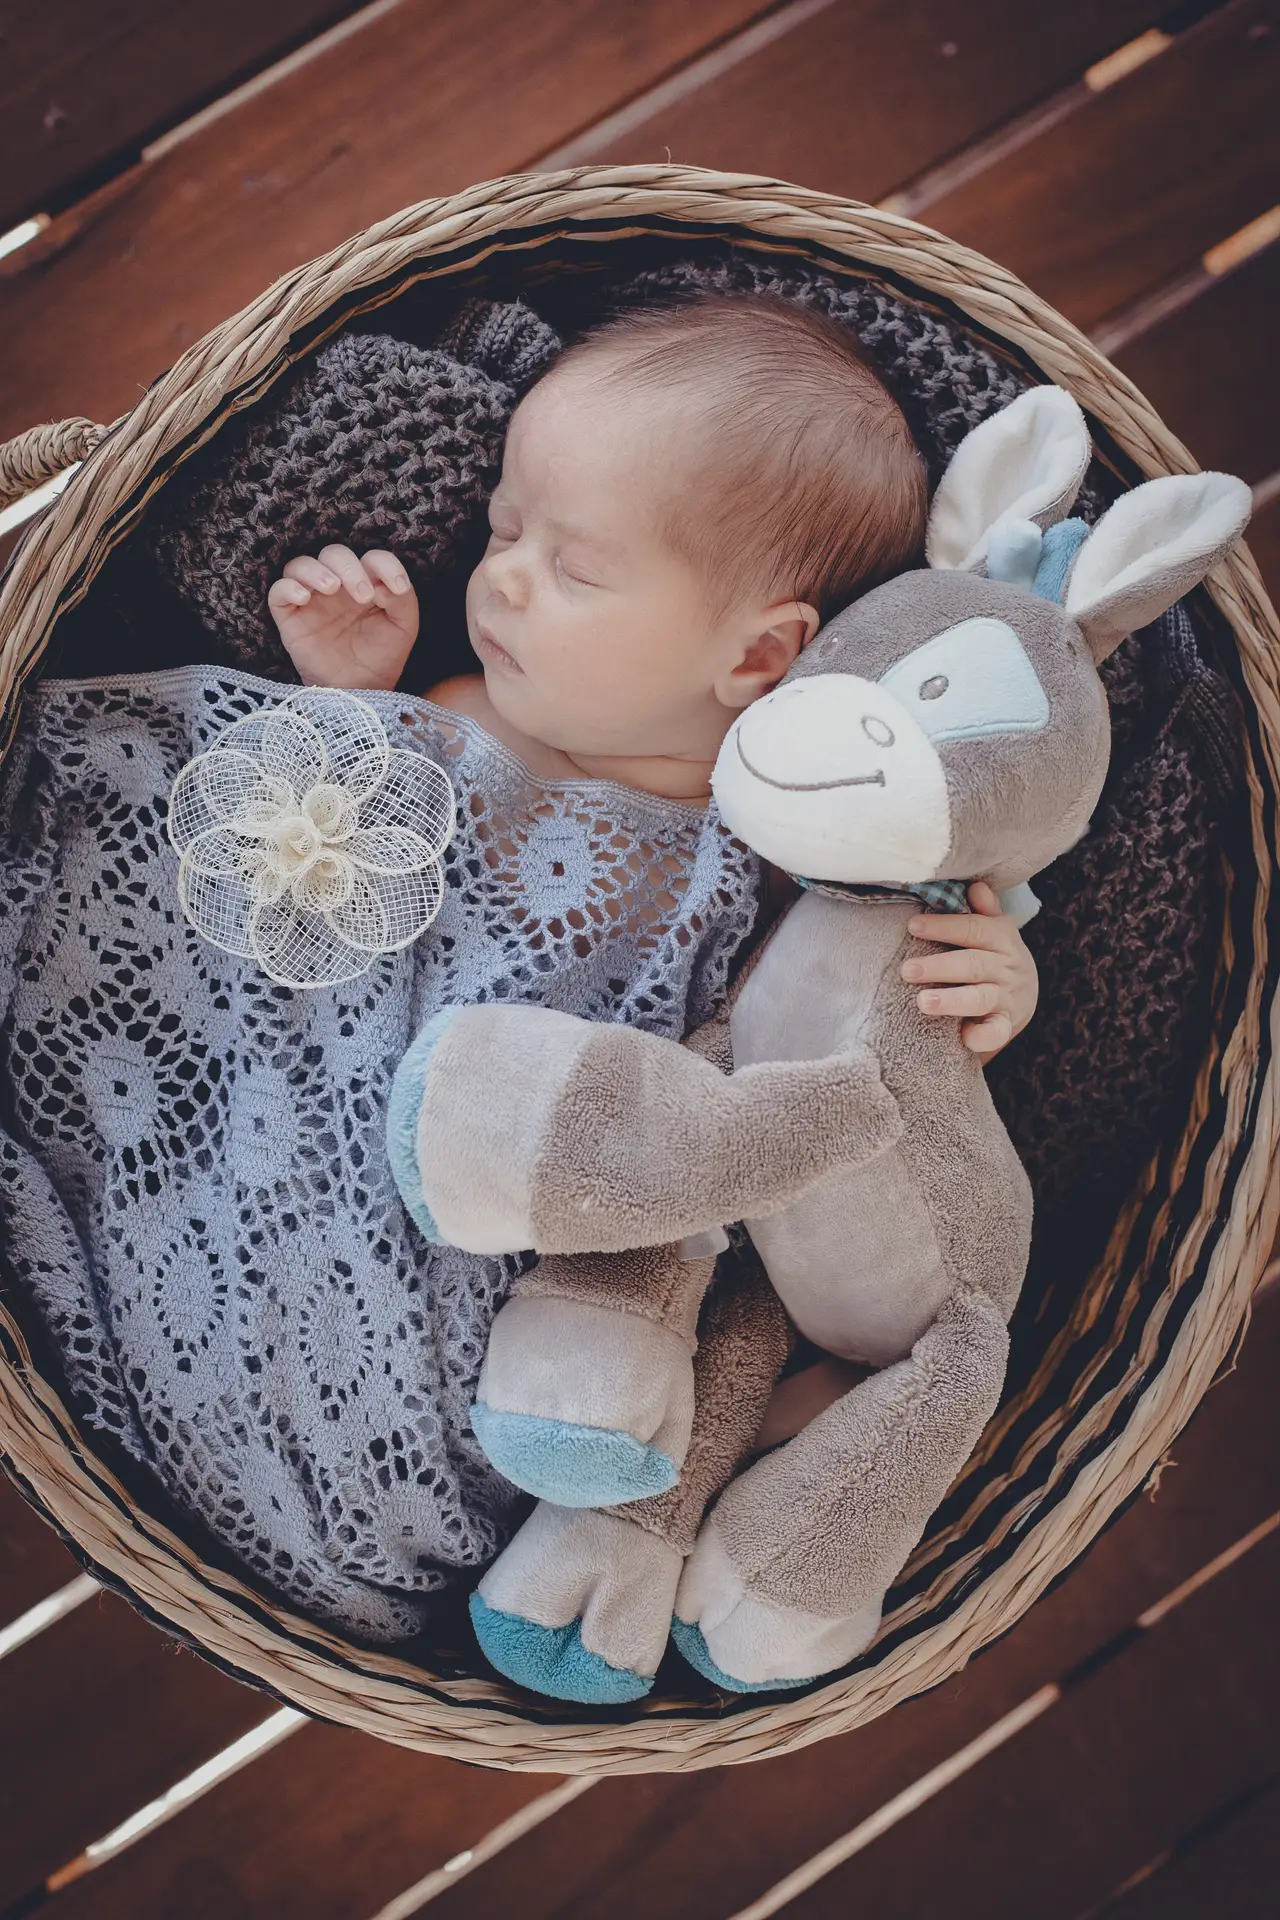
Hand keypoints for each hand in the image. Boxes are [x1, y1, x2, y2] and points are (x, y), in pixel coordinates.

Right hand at [267, 545, 418, 690]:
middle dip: (349, 567)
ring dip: (315, 570)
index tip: (397, 587)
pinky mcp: (290, 617)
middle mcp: (337, 586)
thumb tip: (384, 581)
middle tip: (363, 596)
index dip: (384, 564)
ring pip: (300, 565)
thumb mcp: (404, 627)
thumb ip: (403, 600)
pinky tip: (304, 598)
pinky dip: (287, 588)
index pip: (371, 558)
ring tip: (332, 588)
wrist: (360, 690)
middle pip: (333, 554)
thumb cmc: (381, 656)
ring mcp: (311, 600)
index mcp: (366, 583)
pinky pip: (278, 592)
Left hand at [902, 881, 1038, 1061]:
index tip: (913, 926)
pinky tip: (962, 1036)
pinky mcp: (1005, 1025)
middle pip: (973, 965)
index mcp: (1002, 939)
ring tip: (923, 1002)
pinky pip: (996, 1032)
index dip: (944, 926)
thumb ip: (984, 910)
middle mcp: (1007, 968)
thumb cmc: (994, 958)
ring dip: (952, 1000)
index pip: (974, 929)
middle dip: (939, 967)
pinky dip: (981, 1036)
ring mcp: (1007, 998)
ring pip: (980, 998)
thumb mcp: (994, 931)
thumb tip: (976, 886)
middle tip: (907, 971)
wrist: (1022, 998)